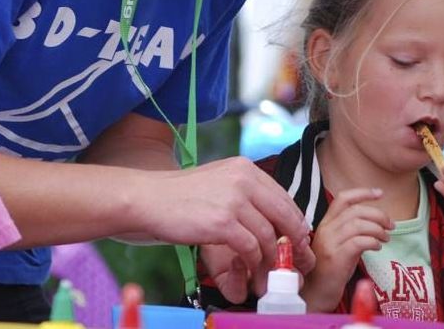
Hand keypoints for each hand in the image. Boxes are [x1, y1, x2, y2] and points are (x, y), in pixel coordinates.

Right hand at [131, 157, 313, 296]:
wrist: (148, 198)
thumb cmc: (180, 196)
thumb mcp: (218, 182)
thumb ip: (245, 194)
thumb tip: (275, 219)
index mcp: (245, 168)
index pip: (283, 197)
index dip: (294, 223)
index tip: (295, 242)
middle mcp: (243, 180)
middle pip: (284, 215)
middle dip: (292, 243)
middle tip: (291, 262)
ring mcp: (234, 200)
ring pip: (269, 235)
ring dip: (271, 259)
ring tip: (267, 274)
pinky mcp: (222, 222)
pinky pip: (251, 248)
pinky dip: (254, 262)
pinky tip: (249, 269)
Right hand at [301, 188, 392, 312]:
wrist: (315, 293)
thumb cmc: (330, 270)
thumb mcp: (339, 245)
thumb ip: (350, 232)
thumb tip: (374, 224)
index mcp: (326, 223)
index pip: (342, 199)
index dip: (362, 193)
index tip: (380, 193)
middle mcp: (326, 229)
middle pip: (355, 211)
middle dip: (378, 214)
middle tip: (391, 225)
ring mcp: (329, 243)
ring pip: (358, 224)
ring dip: (378, 229)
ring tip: (386, 238)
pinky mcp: (336, 257)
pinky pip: (359, 242)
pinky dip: (373, 242)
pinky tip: (377, 247)